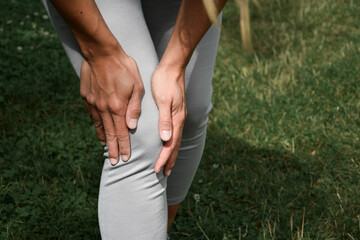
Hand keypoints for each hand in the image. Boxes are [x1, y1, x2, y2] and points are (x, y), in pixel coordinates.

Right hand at [80, 46, 143, 164]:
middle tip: (115, 162)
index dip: (124, 146)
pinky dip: (96, 126)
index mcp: (117, 107)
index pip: (121, 132)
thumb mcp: (136, 86)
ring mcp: (93, 103)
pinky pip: (92, 116)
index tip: (126, 158)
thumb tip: (132, 127)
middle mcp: (104, 108)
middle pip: (109, 134)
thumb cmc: (123, 67)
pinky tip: (98, 131)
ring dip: (103, 140)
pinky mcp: (86, 98)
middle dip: (113, 149)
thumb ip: (134, 108)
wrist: (101, 53)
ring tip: (107, 151)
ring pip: (99, 126)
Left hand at [151, 67, 186, 175]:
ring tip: (167, 164)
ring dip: (170, 153)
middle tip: (165, 173)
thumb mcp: (164, 101)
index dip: (164, 158)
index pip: (170, 144)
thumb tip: (166, 139)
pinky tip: (166, 144)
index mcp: (176, 119)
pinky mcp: (174, 112)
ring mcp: (178, 116)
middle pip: (175, 145)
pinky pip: (173, 132)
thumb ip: (165, 120)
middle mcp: (178, 120)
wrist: (172, 68)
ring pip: (175, 140)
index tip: (157, 169)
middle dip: (169, 160)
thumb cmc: (165, 83)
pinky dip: (170, 143)